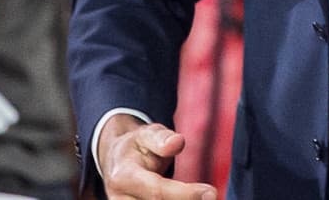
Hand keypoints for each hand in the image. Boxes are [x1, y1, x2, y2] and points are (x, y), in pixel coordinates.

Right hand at [95, 115, 214, 199]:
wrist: (117, 161)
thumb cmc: (136, 146)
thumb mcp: (146, 134)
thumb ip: (161, 138)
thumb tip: (177, 142)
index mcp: (124, 176)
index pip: (157, 191)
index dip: (185, 194)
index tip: (211, 193)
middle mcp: (120, 198)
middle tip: (212, 196)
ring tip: (203, 196)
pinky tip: (192, 198)